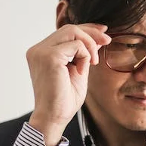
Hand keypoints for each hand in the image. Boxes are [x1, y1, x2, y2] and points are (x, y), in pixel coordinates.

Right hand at [25, 23, 111, 145]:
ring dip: (89, 45)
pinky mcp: (49, 57)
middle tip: (107, 42)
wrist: (54, 118)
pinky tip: (82, 71)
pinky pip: (76, 45)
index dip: (86, 29)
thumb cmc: (64, 100)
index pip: (65, 32)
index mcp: (41, 52)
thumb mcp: (77, 70)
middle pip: (69, 28)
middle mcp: (38, 50)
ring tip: (93, 63)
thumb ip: (83, 54)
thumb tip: (97, 37)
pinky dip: (85, 56)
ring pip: (72, 32)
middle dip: (91, 33)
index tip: (103, 32)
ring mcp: (41, 52)